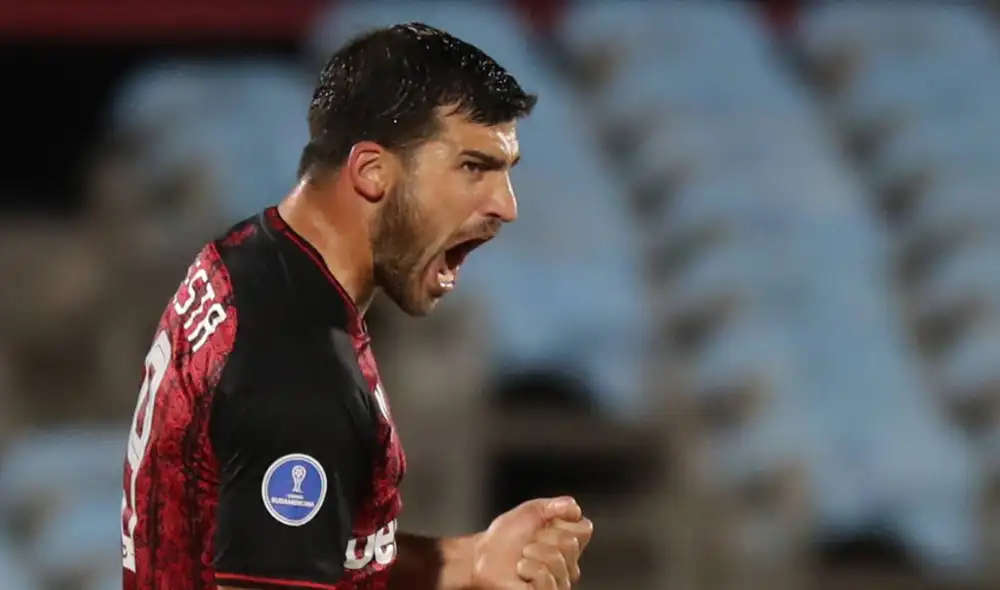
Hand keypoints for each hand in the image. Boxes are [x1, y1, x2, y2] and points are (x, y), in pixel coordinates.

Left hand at [469, 496, 592, 589]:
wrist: (483, 555)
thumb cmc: (506, 536)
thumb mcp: (532, 511)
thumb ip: (556, 505)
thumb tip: (575, 508)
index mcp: (570, 544)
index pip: (584, 529)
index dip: (561, 522)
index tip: (544, 526)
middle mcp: (569, 565)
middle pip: (570, 543)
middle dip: (544, 537)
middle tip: (529, 543)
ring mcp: (559, 582)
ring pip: (556, 560)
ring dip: (533, 553)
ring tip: (523, 556)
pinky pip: (545, 578)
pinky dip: (528, 569)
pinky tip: (522, 570)